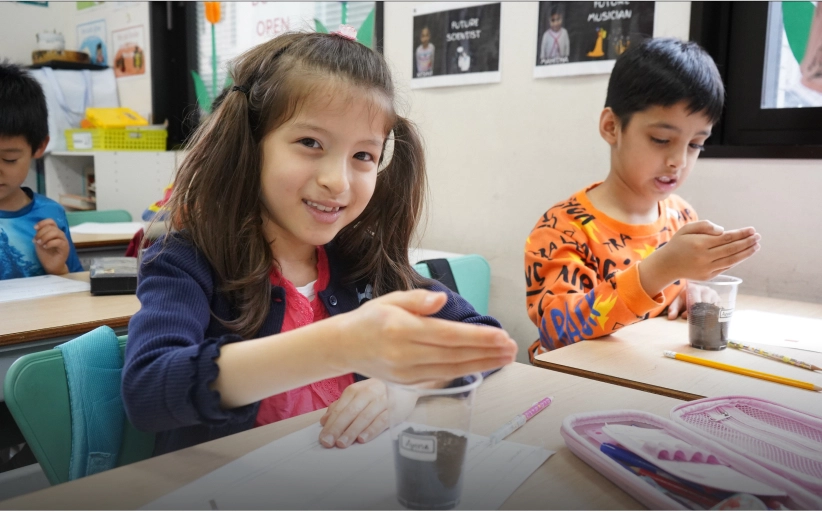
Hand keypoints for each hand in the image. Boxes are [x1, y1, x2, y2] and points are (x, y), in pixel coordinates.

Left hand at [33, 219, 69, 274]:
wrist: (51, 265)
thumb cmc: (46, 254)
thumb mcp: (40, 242)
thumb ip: (40, 234)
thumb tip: (37, 228)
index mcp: (54, 232)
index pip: (51, 222)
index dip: (43, 222)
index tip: (35, 228)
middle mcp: (60, 235)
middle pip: (51, 227)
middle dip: (41, 233)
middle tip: (36, 241)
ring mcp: (64, 241)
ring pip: (56, 232)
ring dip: (45, 237)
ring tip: (40, 244)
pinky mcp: (65, 247)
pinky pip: (58, 241)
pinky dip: (49, 243)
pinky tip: (45, 247)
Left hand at [318, 378, 443, 448]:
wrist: (407, 385)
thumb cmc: (379, 391)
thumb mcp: (359, 395)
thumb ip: (341, 406)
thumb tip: (324, 420)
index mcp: (356, 390)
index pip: (340, 408)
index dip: (330, 423)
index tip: (322, 437)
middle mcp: (368, 393)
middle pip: (350, 412)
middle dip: (337, 428)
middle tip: (328, 442)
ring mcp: (382, 401)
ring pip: (364, 417)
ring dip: (352, 431)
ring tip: (342, 443)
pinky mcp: (395, 409)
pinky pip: (382, 420)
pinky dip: (372, 429)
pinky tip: (363, 438)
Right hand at [335, 290, 516, 384]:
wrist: (344, 346)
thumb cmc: (370, 319)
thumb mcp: (390, 300)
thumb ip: (416, 300)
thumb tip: (440, 300)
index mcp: (401, 329)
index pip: (448, 335)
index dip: (477, 337)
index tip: (501, 335)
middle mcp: (405, 354)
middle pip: (455, 354)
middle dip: (487, 352)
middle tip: (512, 347)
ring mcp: (407, 372)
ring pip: (452, 369)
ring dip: (482, 363)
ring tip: (505, 357)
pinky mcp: (409, 383)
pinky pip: (442, 376)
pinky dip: (465, 371)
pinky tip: (482, 364)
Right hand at [640, 221, 759, 296]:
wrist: (667, 265)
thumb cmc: (678, 244)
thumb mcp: (686, 229)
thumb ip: (704, 226)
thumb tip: (723, 230)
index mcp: (699, 244)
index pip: (726, 238)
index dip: (741, 234)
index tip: (752, 229)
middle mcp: (704, 257)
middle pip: (732, 249)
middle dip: (747, 242)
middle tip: (758, 236)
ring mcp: (707, 269)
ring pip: (732, 260)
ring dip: (746, 253)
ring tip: (756, 246)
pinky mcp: (708, 276)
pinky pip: (726, 268)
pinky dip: (736, 261)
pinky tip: (743, 254)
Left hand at [668, 283, 720, 319]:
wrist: (693, 291)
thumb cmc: (684, 297)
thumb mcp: (677, 302)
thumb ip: (673, 309)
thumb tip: (671, 317)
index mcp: (694, 288)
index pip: (695, 300)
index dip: (691, 310)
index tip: (686, 316)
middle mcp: (706, 290)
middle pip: (705, 304)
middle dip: (699, 313)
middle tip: (695, 320)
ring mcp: (714, 295)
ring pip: (713, 307)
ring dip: (707, 315)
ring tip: (701, 321)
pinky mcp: (719, 300)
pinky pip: (718, 309)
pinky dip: (713, 315)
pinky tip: (708, 319)